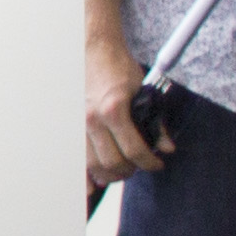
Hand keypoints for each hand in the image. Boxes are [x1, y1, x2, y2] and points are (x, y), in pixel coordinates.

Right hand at [87, 39, 174, 195]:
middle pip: (112, 163)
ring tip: (121, 170)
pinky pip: (74, 159)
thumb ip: (155, 121)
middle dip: (130, 171)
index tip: (156, 164)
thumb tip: (166, 147)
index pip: (134, 150)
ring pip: (92, 165)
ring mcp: (77, 124)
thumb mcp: (143, 90)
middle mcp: (92, 120)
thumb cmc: (116, 66)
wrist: (91, 49)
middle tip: (138, 167)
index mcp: (114, 110)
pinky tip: (90, 187)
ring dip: (109, 174)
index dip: (149, 163)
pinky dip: (82, 176)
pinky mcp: (69, 125)